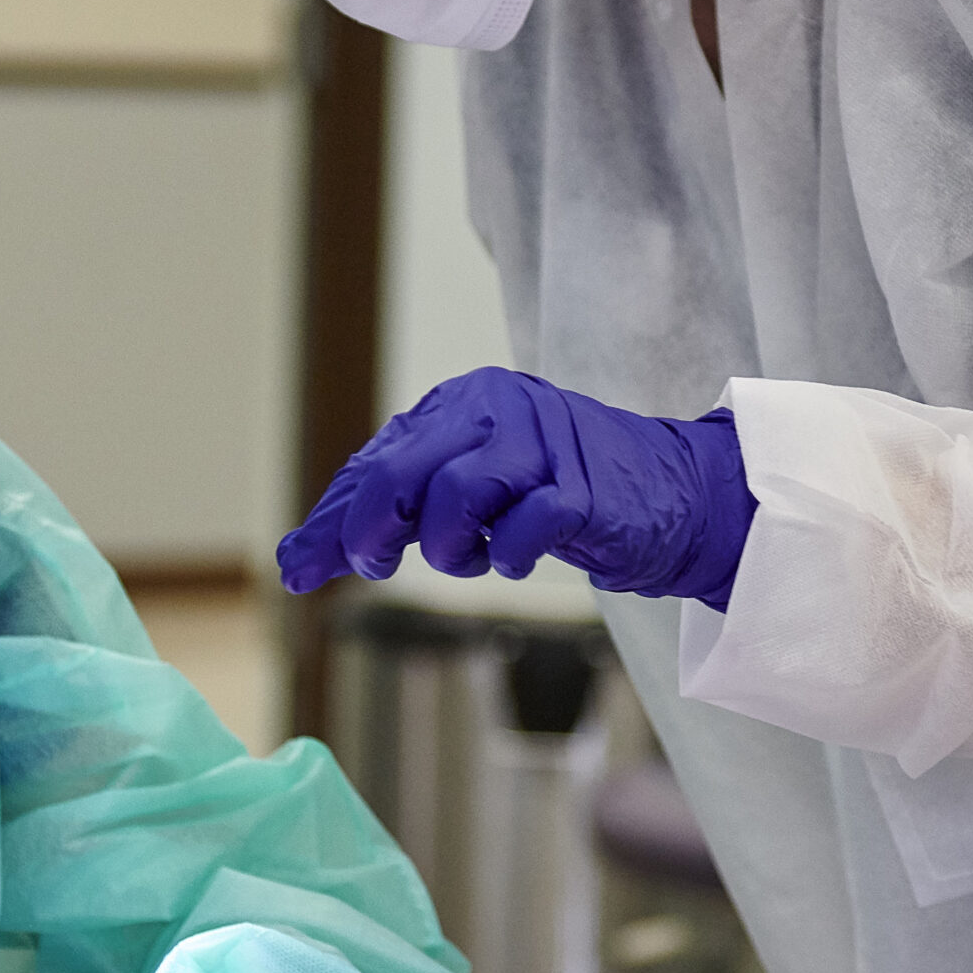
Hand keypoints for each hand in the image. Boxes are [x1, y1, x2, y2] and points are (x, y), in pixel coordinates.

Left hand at [275, 367, 752, 606]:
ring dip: (447, 548)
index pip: (379, 460)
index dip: (335, 517)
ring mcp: (545, 448)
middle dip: (370, 529)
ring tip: (471, 558)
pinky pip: (523, 529)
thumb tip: (299, 555)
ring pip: (454, 496)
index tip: (300, 567)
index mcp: (465, 405)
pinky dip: (507, 557)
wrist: (673, 493)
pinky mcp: (583, 492)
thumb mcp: (472, 492)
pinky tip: (513, 560)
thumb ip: (393, 514)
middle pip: (403, 471)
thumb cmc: (560, 492)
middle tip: (373, 566)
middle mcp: (499, 411)